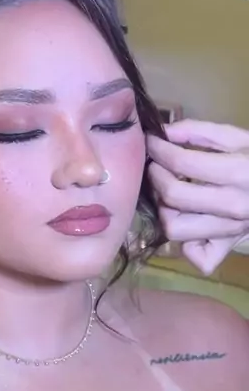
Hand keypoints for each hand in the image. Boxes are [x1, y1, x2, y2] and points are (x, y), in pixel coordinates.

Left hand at [147, 120, 248, 273]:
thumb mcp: (237, 138)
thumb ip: (199, 132)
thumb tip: (164, 133)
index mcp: (238, 173)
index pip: (182, 163)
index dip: (159, 150)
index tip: (151, 142)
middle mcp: (233, 206)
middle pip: (173, 197)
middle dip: (156, 177)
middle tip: (157, 166)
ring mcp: (230, 231)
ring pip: (175, 229)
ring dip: (164, 210)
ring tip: (168, 194)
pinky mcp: (228, 248)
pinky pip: (198, 258)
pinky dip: (186, 246)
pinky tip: (187, 223)